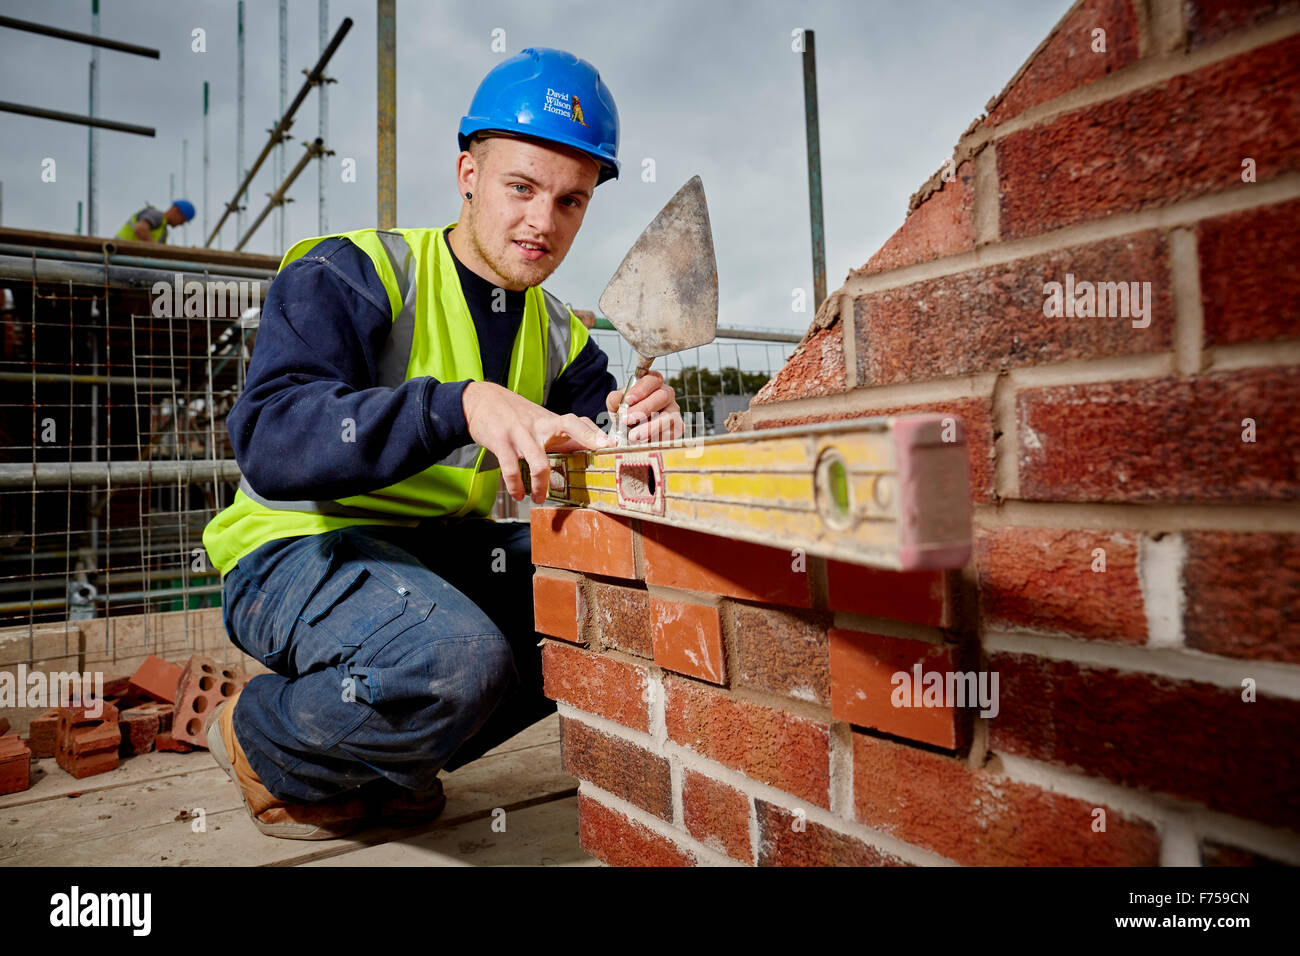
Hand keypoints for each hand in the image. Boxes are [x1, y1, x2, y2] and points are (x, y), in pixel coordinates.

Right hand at [462, 381, 615, 502]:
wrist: (480, 400)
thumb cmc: (515, 415)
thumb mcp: (538, 420)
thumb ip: (560, 435)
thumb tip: (589, 449)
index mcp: (550, 420)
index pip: (578, 422)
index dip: (595, 433)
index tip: (611, 445)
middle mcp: (540, 424)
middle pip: (569, 426)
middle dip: (586, 439)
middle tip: (596, 459)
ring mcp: (520, 432)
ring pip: (538, 460)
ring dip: (541, 485)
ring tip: (540, 498)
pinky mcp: (500, 441)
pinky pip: (510, 468)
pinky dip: (515, 485)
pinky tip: (518, 494)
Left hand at [605, 369, 683, 442]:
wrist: (631, 429)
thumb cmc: (627, 412)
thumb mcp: (617, 405)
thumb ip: (614, 400)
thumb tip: (616, 398)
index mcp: (653, 382)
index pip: (651, 380)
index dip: (641, 389)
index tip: (628, 400)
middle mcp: (666, 394)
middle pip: (662, 396)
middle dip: (644, 409)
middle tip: (627, 420)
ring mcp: (674, 410)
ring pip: (668, 417)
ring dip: (650, 427)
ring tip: (633, 436)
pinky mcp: (677, 427)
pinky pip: (671, 432)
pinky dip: (656, 438)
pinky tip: (643, 442)